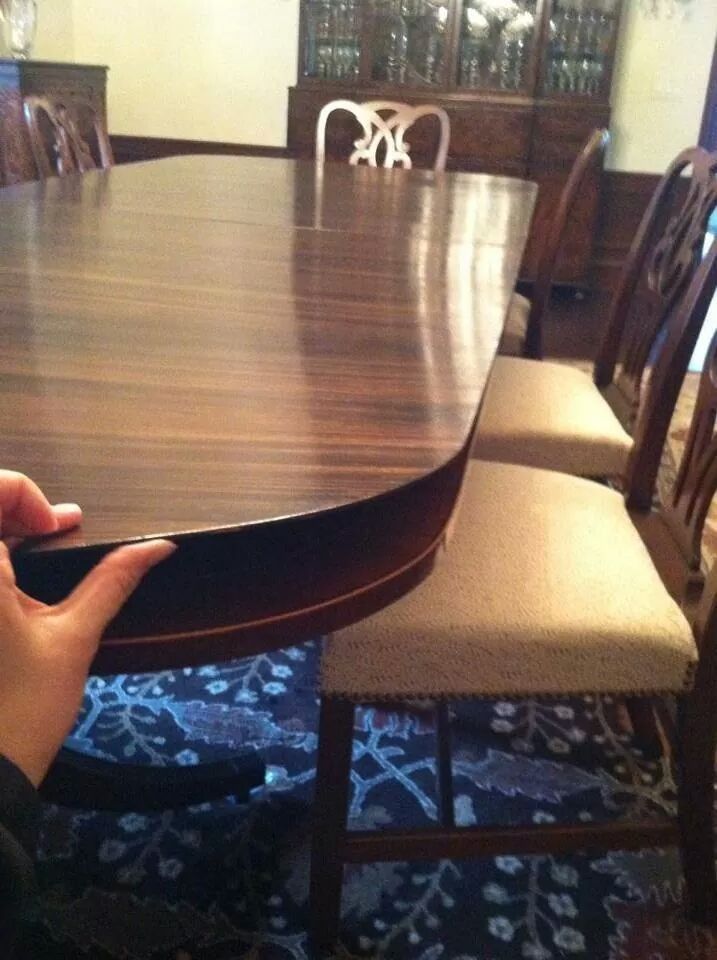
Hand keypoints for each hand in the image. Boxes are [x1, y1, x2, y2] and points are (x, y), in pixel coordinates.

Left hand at [0, 471, 175, 785]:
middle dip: (14, 503)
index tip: (61, 525)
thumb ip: (112, 581)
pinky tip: (16, 565)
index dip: (25, 494)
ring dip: (4, 527)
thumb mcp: (73, 638)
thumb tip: (159, 546)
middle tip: (55, 524)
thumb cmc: (23, 709)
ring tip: (40, 537)